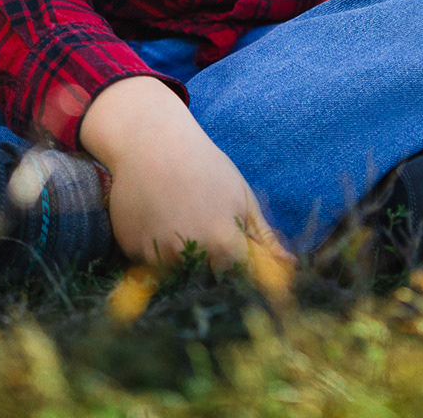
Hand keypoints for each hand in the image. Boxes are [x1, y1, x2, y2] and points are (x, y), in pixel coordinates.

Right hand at [78, 76, 289, 268]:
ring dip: (184, 259)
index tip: (237, 254)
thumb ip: (264, 236)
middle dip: (213, 266)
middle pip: (209, 280)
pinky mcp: (131, 250)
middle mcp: (189, 252)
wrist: (151, 143)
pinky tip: (160, 219)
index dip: (241, 268)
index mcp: (222, 240)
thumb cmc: (205, 166)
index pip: (240, 278)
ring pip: (178, 274)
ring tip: (182, 220)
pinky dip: (157, 250)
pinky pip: (151, 264)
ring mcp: (157, 253)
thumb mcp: (242, 196)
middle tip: (205, 230)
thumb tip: (291, 267)